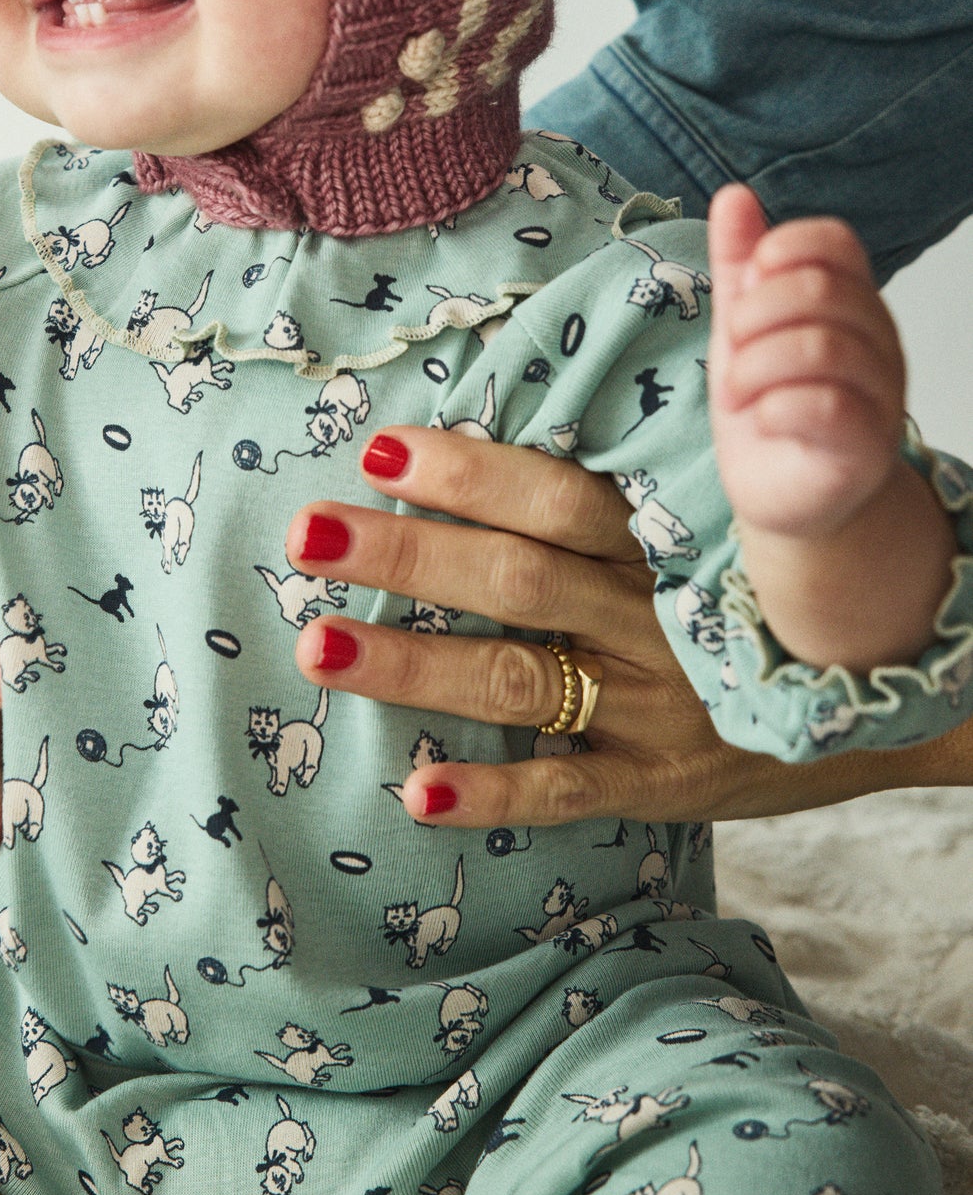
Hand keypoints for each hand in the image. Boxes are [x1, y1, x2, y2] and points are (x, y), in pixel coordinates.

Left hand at [281, 424, 968, 827]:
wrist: (886, 697)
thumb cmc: (763, 589)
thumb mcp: (717, 516)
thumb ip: (627, 476)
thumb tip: (527, 401)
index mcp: (664, 541)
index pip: (560, 498)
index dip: (472, 472)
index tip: (380, 448)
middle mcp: (654, 618)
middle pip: (518, 580)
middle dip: (409, 554)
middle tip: (309, 531)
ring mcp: (655, 706)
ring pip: (521, 681)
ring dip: (415, 663)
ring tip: (320, 644)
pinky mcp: (660, 785)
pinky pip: (566, 792)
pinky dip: (493, 793)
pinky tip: (417, 790)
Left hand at [708, 183, 903, 534]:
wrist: (782, 493)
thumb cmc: (767, 402)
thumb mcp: (742, 324)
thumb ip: (739, 263)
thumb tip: (734, 195)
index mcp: (850, 300)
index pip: (835, 241)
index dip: (780, 252)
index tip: (746, 289)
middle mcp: (877, 340)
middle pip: (821, 290)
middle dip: (753, 316)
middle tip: (733, 351)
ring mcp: (879, 394)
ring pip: (820, 347)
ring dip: (754, 368)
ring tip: (739, 392)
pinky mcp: (866, 448)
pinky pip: (825, 407)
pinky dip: (774, 407)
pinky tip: (761, 419)